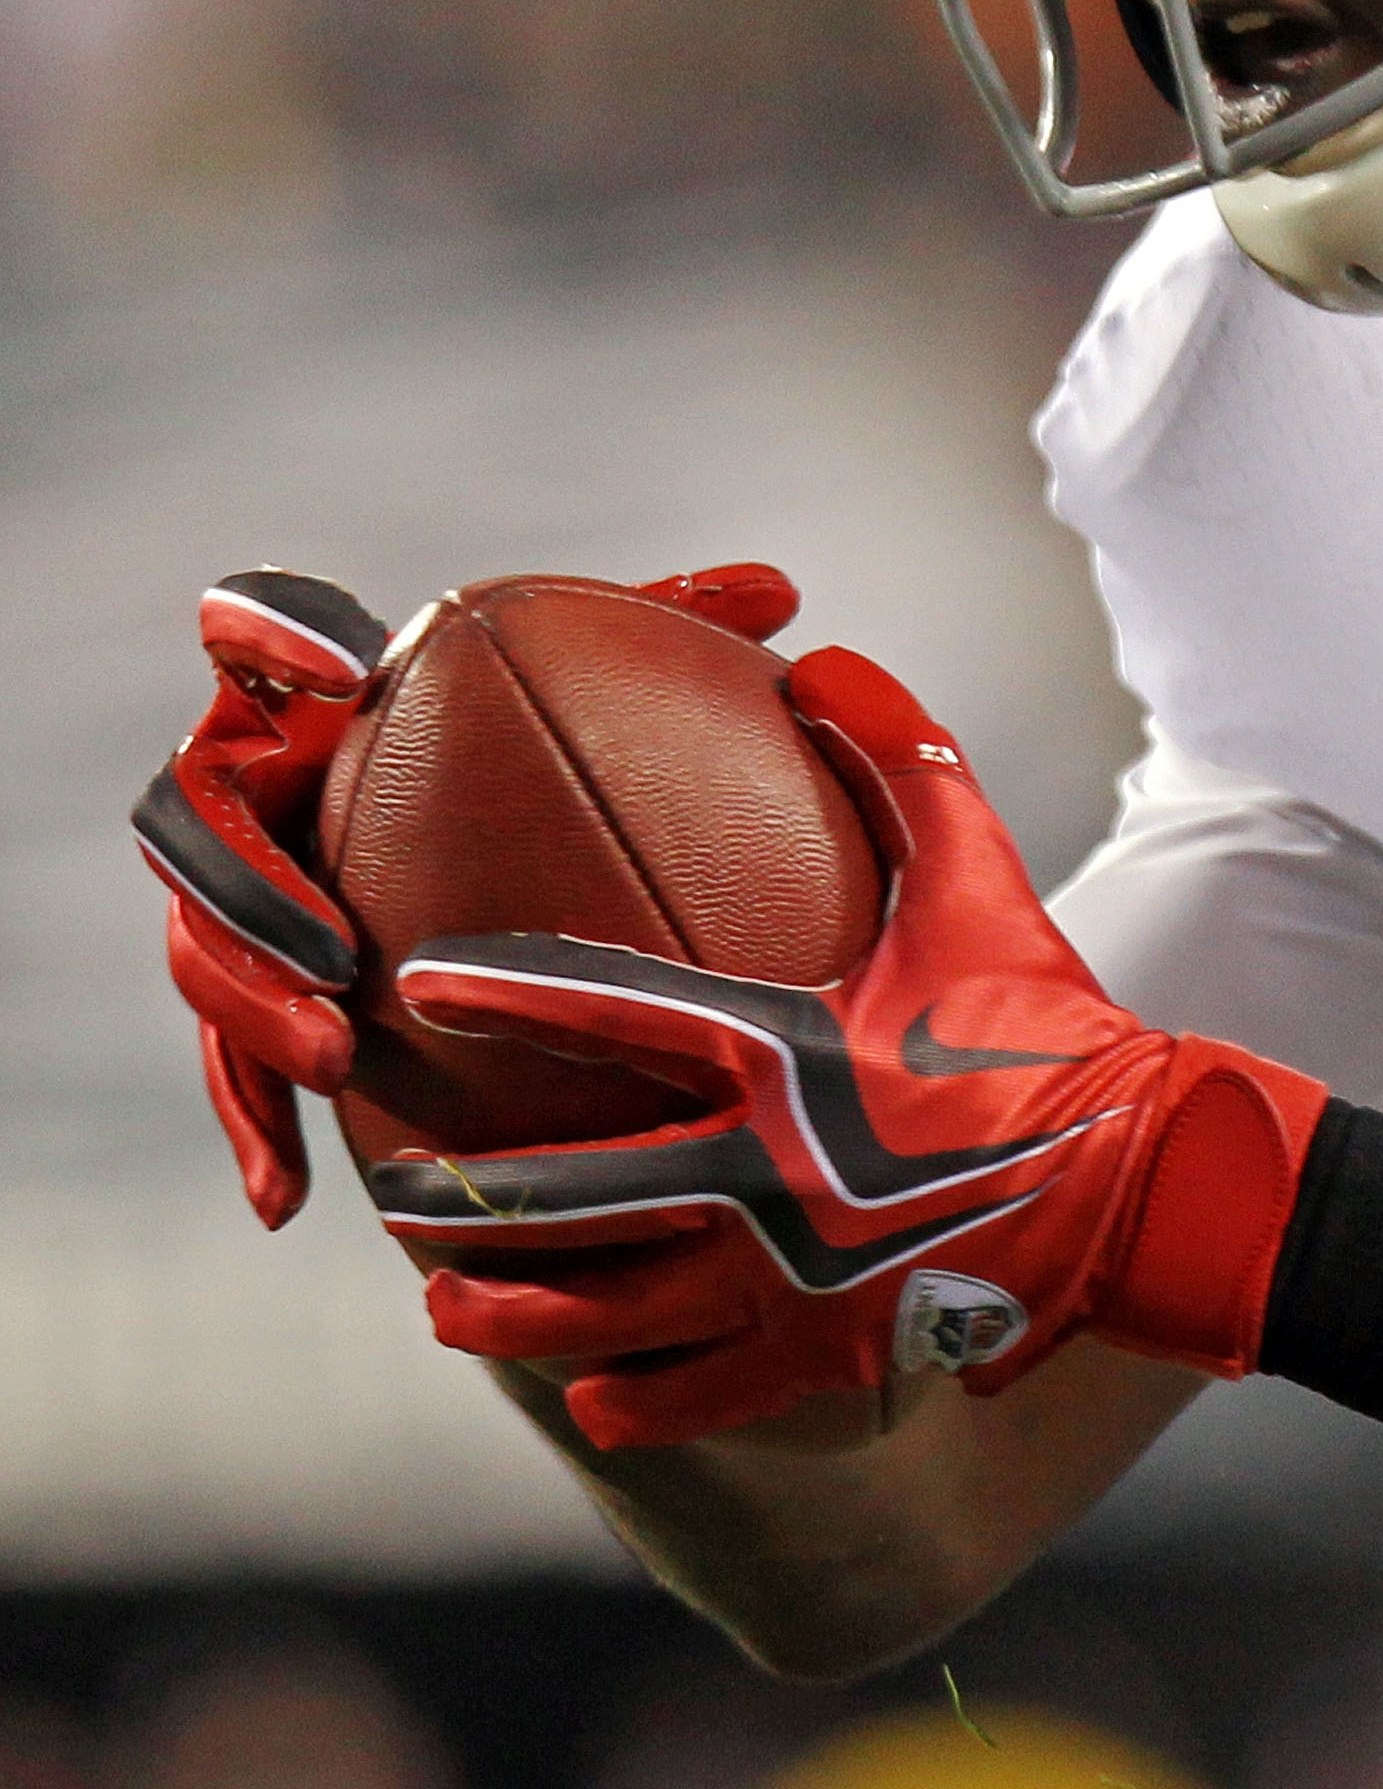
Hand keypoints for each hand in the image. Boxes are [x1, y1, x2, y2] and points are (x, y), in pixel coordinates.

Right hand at [130, 564, 801, 1226]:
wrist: (505, 865)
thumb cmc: (564, 756)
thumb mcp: (619, 696)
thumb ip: (674, 633)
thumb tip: (780, 591)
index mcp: (317, 703)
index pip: (255, 641)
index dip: (275, 640)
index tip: (352, 669)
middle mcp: (258, 796)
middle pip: (196, 821)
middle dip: (240, 880)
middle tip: (326, 942)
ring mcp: (242, 903)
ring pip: (202, 950)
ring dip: (250, 1006)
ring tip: (331, 1058)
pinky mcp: (256, 1001)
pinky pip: (236, 1069)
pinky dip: (256, 1128)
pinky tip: (288, 1198)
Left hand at [355, 642, 1328, 1450]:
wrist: (1150, 1174)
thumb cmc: (1058, 1022)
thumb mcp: (987, 881)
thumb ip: (904, 764)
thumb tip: (826, 660)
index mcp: (783, 1053)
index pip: (603, 1014)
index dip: (499, 991)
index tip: (420, 982)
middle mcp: (762, 1172)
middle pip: (565, 1197)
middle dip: (458, 1201)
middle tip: (398, 1194)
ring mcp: (789, 1276)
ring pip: (605, 1313)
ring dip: (512, 1313)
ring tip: (450, 1309)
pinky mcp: (831, 1352)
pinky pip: (700, 1396)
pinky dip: (636, 1402)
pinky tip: (592, 1400)